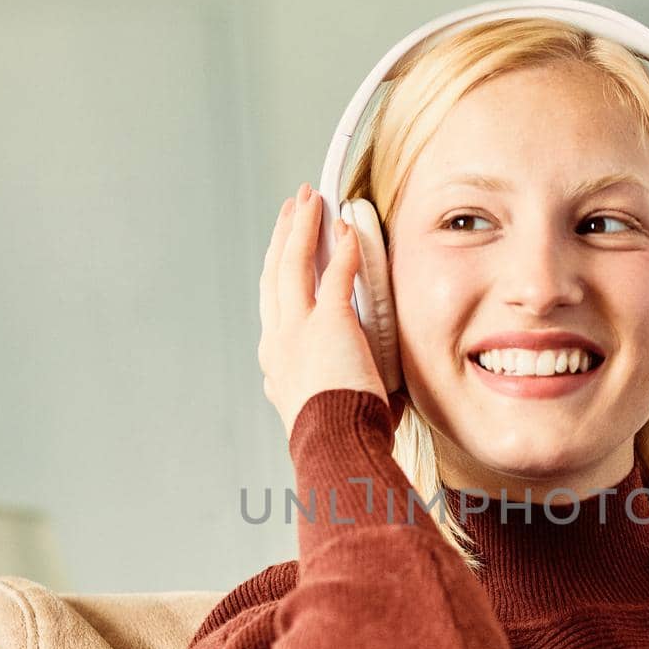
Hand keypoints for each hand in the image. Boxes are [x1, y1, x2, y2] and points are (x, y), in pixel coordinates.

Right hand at [258, 183, 389, 438]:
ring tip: (309, 200)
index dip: (278, 271)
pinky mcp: (326, 324)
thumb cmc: (343, 440)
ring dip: (302, 227)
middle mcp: (278, 341)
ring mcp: (297, 331)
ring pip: (292, 264)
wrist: (336, 448)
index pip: (273, 305)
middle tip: (292, 209)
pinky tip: (346, 227)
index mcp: (277, 363)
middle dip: (283, 237)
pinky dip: (340, 247)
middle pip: (274, 275)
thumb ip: (344, 389)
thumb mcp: (332, 410)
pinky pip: (334, 274)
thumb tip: (375, 391)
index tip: (285, 249)